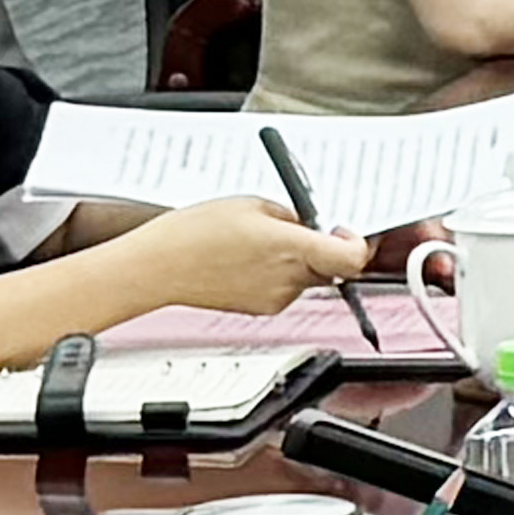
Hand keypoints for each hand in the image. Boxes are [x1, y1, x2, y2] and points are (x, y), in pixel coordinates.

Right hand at [112, 195, 374, 315]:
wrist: (156, 267)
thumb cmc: (195, 232)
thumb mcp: (253, 205)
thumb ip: (292, 216)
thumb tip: (311, 223)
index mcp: (291, 249)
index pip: (352, 258)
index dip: (357, 242)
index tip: (345, 229)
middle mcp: (287, 279)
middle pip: (332, 267)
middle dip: (324, 246)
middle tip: (302, 227)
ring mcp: (274, 299)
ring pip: (307, 277)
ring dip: (297, 259)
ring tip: (259, 241)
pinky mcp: (260, 309)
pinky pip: (285, 288)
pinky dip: (278, 273)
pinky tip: (246, 260)